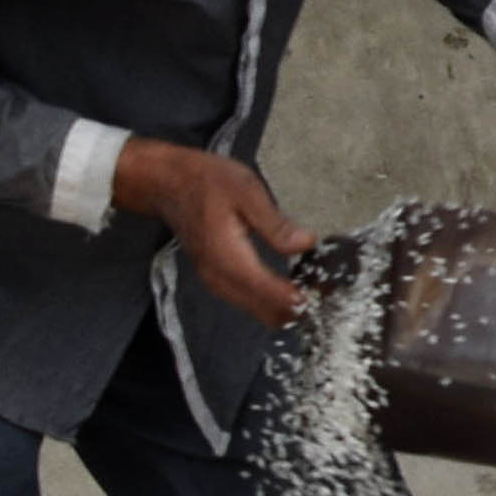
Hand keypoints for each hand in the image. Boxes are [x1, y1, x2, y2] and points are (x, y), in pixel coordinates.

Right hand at [114, 135, 318, 323]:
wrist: (167, 184)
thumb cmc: (206, 181)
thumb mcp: (246, 190)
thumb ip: (275, 223)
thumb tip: (307, 243)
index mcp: (229, 259)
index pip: (272, 296)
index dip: (303, 298)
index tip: (328, 288)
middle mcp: (221, 280)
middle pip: (269, 314)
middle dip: (300, 307)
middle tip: (328, 287)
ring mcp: (217, 284)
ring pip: (260, 313)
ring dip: (288, 306)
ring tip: (315, 285)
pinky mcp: (218, 281)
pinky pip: (250, 303)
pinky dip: (273, 300)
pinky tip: (292, 284)